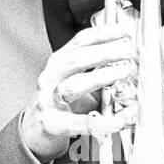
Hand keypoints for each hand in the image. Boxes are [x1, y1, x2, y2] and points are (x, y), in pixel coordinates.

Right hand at [20, 24, 136, 161]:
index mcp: (58, 64)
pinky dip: (103, 122)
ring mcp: (49, 102)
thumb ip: (97, 72)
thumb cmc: (58, 105)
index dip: (102, 34)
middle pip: (76, 60)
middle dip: (105, 53)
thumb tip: (128, 64)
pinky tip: (119, 120)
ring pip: (73, 87)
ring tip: (123, 75)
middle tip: (128, 52)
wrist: (34, 132)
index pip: (79, 42)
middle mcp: (51, 79)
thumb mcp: (73, 81)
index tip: (122, 32)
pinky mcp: (53, 125)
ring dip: (101, 78)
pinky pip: (81, 123)